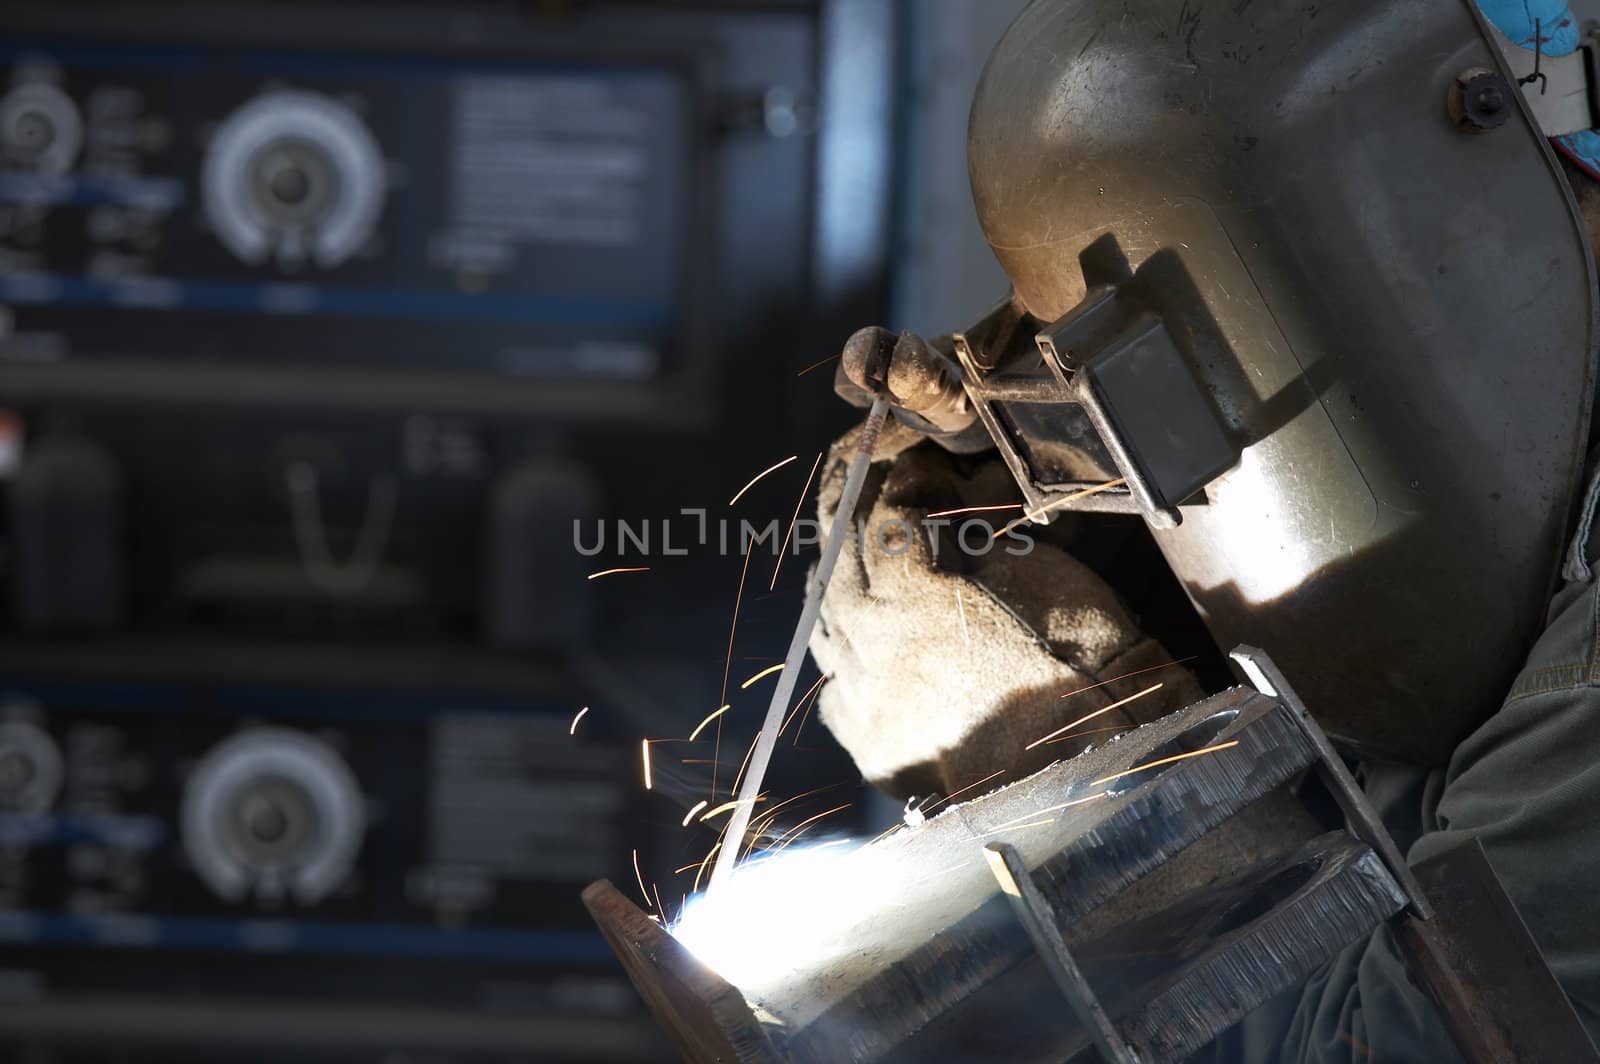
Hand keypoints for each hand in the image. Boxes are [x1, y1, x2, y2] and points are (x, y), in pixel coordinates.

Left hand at [809, 421, 1202, 799]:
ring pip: (823, 623)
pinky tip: (854, 649)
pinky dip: (840, 660)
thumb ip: (972, 534)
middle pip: (837, 560)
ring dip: (836, 584)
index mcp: (908, 592)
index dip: (899, 480)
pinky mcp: (870, 743)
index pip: (882, 514)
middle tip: (864, 490)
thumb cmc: (1077, 656)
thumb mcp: (1031, 568)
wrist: (1089, 758)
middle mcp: (869, 641)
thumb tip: (949, 505)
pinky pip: (834, 689)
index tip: (913, 465)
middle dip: (848, 516)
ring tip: (851, 563)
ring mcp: (863, 696)